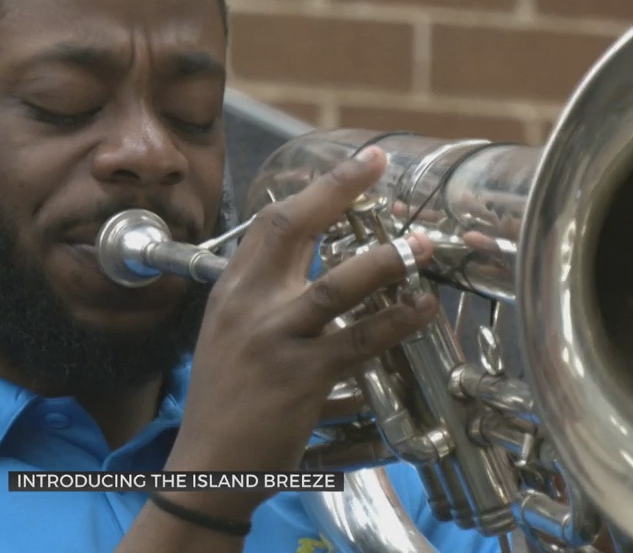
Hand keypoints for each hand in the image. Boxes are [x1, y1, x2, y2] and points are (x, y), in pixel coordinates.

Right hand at [164, 145, 438, 519]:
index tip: (356, 166)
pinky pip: (360, 341)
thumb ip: (262, 299)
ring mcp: (274, 340)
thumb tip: (306, 265)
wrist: (209, 466)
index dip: (316, 189)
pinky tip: (421, 309)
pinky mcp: (302, 378)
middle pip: (292, 229)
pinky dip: (396, 323)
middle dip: (339, 191)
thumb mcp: (228, 336)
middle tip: (379, 165)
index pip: (270, 223)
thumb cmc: (225, 402)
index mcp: (230, 291)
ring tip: (423, 244)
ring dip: (386, 260)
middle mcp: (247, 306)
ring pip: (336, 284)